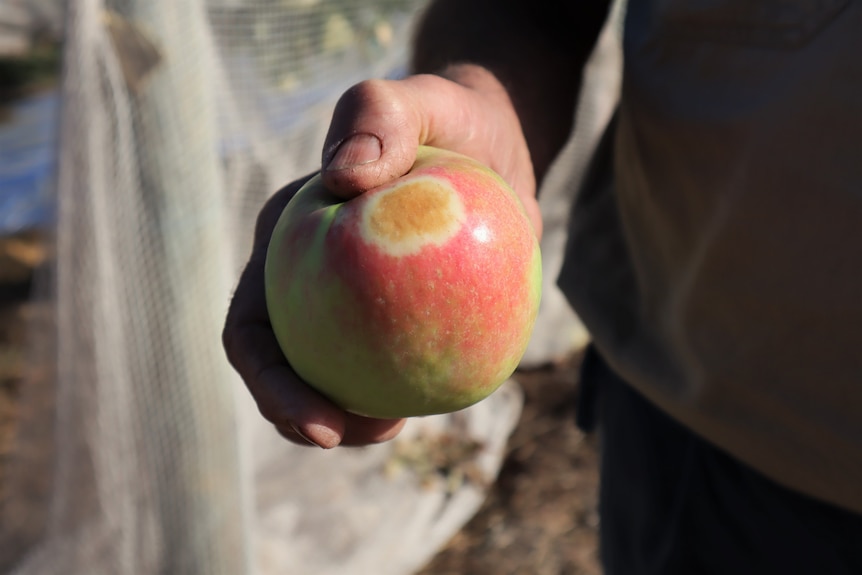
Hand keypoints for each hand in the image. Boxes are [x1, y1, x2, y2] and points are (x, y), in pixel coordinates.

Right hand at [223, 66, 539, 447]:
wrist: (492, 138)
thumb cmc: (444, 115)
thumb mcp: (414, 98)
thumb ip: (376, 117)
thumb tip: (342, 182)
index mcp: (288, 242)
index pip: (252, 326)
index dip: (269, 383)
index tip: (318, 423)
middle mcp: (309, 279)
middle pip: (284, 368)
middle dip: (300, 418)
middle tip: (358, 435)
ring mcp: (352, 304)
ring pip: (335, 379)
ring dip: (350, 420)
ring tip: (396, 426)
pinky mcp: (398, 316)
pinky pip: (395, 367)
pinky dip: (404, 394)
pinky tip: (436, 404)